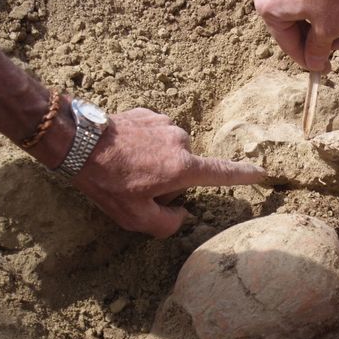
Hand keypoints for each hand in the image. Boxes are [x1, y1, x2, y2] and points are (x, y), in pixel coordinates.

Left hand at [72, 108, 265, 237]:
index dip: (243, 175)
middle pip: (187, 169)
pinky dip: (146, 146)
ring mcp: (165, 124)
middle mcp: (181, 142)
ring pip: (171, 151)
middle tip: (139, 186)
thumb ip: (168, 224)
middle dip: (169, 181)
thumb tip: (182, 215)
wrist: (77, 140)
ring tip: (128, 168)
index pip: (222, 173)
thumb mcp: (135, 218)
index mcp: (183, 168)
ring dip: (157, 162)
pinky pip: (157, 135)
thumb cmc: (107, 182)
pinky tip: (125, 152)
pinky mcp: (150, 114)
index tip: (262, 173)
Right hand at [254, 0, 338, 71]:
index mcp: (270, 9)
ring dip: (322, 28)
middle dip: (318, 42)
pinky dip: (321, 11)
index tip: (325, 70)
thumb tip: (314, 64)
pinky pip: (306, 0)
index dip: (308, 61)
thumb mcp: (329, 27)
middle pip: (294, 29)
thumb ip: (318, 50)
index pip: (288, 46)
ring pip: (302, 15)